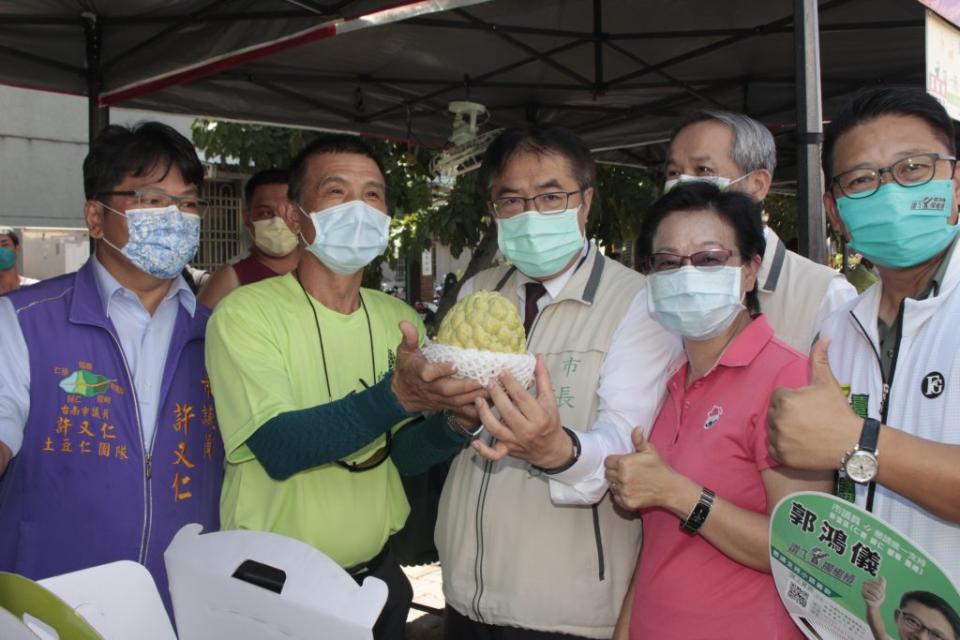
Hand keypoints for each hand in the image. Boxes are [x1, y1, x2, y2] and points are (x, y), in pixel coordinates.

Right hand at [391, 321, 486, 412]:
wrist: (402, 393)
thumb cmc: (407, 368)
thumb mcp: (405, 351)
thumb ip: (409, 338)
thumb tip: (404, 323)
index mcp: (420, 373)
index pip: (429, 373)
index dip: (440, 370)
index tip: (454, 365)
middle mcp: (431, 388)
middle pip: (447, 390)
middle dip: (465, 386)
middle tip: (482, 379)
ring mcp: (439, 399)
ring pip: (456, 401)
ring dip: (474, 396)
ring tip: (491, 389)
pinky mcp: (446, 405)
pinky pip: (460, 410)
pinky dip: (475, 410)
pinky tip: (489, 403)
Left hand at [470, 356, 571, 467]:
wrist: (552, 450)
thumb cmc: (550, 422)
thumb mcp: (550, 400)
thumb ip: (543, 379)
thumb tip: (539, 357)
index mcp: (539, 416)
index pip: (522, 398)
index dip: (511, 384)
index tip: (502, 371)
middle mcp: (527, 430)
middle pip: (508, 412)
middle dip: (497, 395)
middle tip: (488, 381)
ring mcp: (515, 442)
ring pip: (496, 430)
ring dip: (485, 415)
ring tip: (478, 400)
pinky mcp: (507, 451)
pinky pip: (494, 454)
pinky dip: (483, 451)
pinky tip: (474, 442)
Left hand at [604, 428, 691, 511]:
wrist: (669, 488)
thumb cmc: (659, 468)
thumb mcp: (650, 451)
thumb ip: (639, 439)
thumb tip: (636, 428)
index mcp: (624, 463)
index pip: (607, 461)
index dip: (613, 461)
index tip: (620, 462)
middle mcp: (622, 477)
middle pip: (607, 474)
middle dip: (614, 471)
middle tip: (625, 471)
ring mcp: (624, 491)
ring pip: (611, 485)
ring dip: (617, 483)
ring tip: (629, 480)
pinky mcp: (627, 502)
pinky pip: (616, 497)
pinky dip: (621, 495)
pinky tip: (630, 490)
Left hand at [767, 339, 861, 469]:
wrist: (851, 444)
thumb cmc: (838, 412)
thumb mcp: (827, 383)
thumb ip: (819, 359)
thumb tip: (823, 337)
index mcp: (784, 399)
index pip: (777, 396)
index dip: (791, 400)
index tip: (806, 407)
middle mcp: (777, 419)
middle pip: (773, 413)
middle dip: (786, 414)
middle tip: (806, 420)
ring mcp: (778, 439)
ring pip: (772, 430)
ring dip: (783, 430)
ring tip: (803, 432)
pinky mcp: (780, 456)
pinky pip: (772, 448)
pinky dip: (782, 447)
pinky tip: (798, 444)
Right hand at [861, 576, 885, 610]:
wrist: (874, 605)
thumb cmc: (878, 597)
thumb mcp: (882, 590)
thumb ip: (882, 583)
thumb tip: (882, 577)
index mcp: (871, 581)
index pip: (879, 584)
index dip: (882, 590)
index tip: (881, 593)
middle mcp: (866, 582)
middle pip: (877, 587)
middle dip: (880, 594)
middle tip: (879, 597)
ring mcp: (863, 587)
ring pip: (874, 591)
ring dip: (877, 597)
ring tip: (876, 598)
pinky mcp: (862, 592)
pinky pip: (870, 595)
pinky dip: (873, 599)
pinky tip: (873, 599)